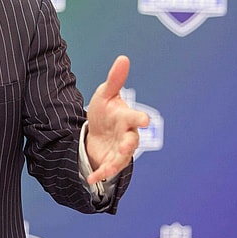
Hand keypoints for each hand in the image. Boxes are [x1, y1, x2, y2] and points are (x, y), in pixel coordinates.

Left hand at [85, 55, 148, 184]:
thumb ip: (115, 80)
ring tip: (107, 168)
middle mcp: (127, 135)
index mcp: (126, 117)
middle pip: (132, 140)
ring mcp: (120, 150)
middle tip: (126, 146)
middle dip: (129, 144)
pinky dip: (101, 174)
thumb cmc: (106, 111)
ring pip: (122, 158)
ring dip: (116, 163)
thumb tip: (123, 58)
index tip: (144, 119)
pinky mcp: (112, 161)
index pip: (135, 117)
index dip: (140, 118)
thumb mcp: (106, 94)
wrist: (96, 131)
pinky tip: (92, 179)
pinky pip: (108, 169)